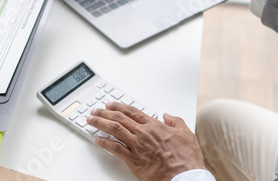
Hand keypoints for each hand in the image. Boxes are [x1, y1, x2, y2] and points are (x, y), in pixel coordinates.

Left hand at [86, 102, 206, 180]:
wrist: (185, 177)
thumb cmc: (187, 159)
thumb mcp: (187, 134)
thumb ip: (176, 122)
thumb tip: (167, 115)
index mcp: (154, 126)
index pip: (131, 111)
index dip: (118, 106)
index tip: (110, 105)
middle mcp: (143, 133)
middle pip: (119, 117)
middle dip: (104, 112)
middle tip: (95, 110)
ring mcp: (137, 145)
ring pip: (113, 129)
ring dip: (100, 123)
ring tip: (91, 120)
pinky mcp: (133, 160)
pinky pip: (115, 148)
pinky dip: (104, 142)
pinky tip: (97, 139)